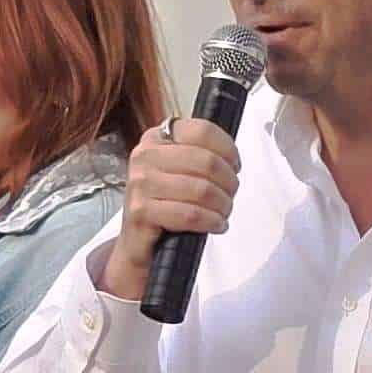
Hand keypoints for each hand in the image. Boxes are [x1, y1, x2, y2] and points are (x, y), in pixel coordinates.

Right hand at [98, 114, 240, 302]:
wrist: (137, 241)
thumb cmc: (163, 204)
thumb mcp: (178, 170)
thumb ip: (200, 155)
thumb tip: (232, 159)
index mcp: (156, 138)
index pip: (202, 131)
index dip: (227, 149)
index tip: (234, 165)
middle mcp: (145, 156)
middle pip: (207, 161)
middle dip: (228, 182)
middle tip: (230, 194)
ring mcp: (141, 183)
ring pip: (202, 190)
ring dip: (222, 204)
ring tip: (223, 212)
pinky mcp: (141, 211)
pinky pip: (190, 214)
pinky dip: (211, 221)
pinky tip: (216, 224)